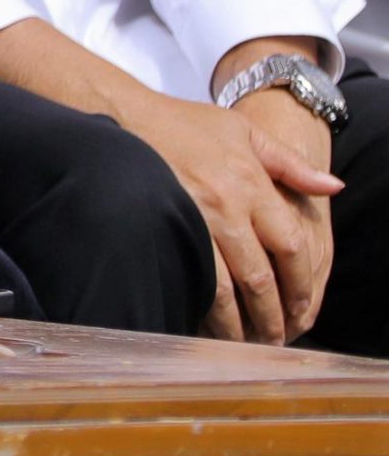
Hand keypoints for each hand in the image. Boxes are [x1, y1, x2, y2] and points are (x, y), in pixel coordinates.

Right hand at [119, 87, 340, 345]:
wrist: (121, 113)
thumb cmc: (183, 122)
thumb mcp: (243, 130)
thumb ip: (291, 163)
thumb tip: (334, 187)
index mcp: (250, 182)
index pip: (291, 246)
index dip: (300, 284)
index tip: (301, 307)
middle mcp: (225, 204)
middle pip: (259, 276)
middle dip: (271, 315)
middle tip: (275, 339)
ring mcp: (191, 218)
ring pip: (222, 287)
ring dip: (236, 322)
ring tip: (243, 342)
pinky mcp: (160, 226)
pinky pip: (187, 277)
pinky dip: (199, 306)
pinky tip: (204, 321)